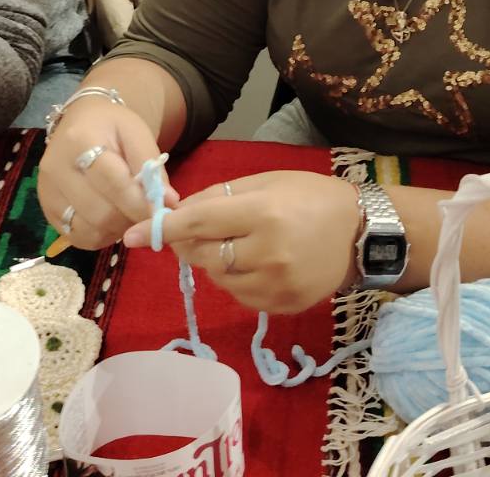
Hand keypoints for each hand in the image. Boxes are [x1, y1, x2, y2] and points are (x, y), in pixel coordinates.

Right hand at [38, 96, 176, 251]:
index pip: (113, 183)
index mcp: (79, 140)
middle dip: (130, 218)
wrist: (80, 122)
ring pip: (89, 230)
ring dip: (117, 229)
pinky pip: (78, 237)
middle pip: (100, 212)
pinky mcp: (47, 210)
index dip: (139, 203)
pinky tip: (111, 220)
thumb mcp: (137, 133)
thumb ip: (152, 166)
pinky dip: (101, 236)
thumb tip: (168, 202)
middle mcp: (55, 167)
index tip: (159, 211)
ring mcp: (47, 191)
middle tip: (145, 212)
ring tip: (128, 213)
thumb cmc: (112, 126)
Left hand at [125, 172, 361, 314]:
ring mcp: (277, 285)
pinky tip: (253, 263)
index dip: (162, 229)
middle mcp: (268, 252)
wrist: (360, 233)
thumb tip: (178, 211)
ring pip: (218, 279)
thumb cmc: (310, 197)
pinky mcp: (283, 306)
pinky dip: (235, 281)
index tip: (129, 236)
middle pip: (202, 255)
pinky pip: (239, 297)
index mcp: (263, 213)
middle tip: (193, 232)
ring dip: (214, 263)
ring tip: (237, 244)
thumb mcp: (266, 181)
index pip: (199, 222)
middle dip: (189, 244)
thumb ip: (220, 196)